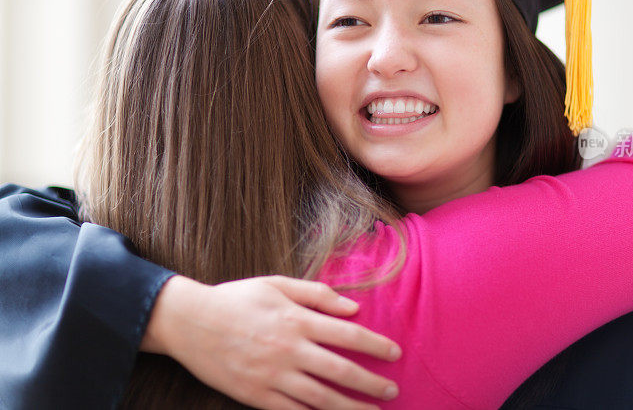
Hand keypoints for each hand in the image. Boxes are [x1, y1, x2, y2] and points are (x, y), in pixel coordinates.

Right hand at [141, 274, 400, 409]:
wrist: (190, 322)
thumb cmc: (237, 299)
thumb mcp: (277, 284)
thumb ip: (317, 294)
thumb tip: (354, 307)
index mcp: (297, 319)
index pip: (348, 335)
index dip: (376, 345)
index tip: (395, 353)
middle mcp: (289, 350)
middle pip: (341, 371)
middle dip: (371, 383)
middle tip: (393, 392)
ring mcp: (272, 376)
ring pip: (321, 399)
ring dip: (351, 408)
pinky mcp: (256, 396)